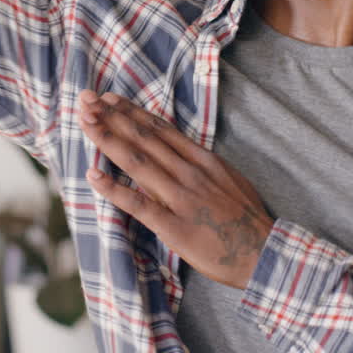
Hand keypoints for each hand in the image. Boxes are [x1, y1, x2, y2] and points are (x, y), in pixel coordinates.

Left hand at [79, 91, 273, 288]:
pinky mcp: (175, 226)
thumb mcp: (229, 179)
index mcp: (203, 160)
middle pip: (144, 138)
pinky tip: (92, 176)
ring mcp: (182, 198)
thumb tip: (180, 152)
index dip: (132, 112)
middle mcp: (190, 172)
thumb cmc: (248, 220)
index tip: (109, 98)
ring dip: (108, 140)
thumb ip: (202, 164)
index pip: (160, 129)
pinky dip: (114, 189)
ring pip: (138, 162)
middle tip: (86, 99)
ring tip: (85, 122)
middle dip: (112, 116)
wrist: (267, 254)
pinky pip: (139, 205)